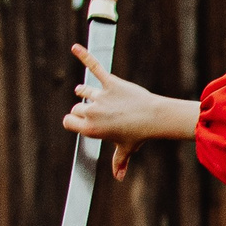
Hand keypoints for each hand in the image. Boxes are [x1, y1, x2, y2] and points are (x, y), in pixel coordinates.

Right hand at [62, 45, 198, 178]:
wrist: (155, 117)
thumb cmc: (139, 134)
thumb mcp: (127, 148)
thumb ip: (119, 161)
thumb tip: (118, 177)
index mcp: (91, 129)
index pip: (69, 122)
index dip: (75, 122)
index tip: (83, 123)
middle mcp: (93, 112)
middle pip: (77, 108)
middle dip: (84, 110)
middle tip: (99, 113)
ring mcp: (101, 97)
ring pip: (84, 91)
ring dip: (85, 92)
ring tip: (86, 92)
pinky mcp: (110, 82)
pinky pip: (95, 67)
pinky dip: (85, 56)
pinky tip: (75, 47)